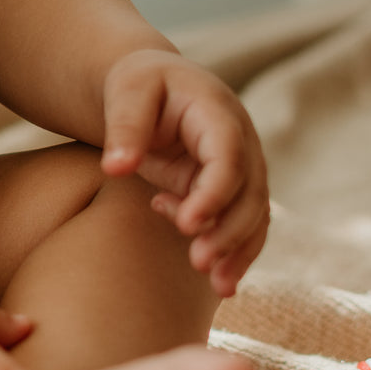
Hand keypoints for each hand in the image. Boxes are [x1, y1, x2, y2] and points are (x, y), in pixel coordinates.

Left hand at [99, 49, 269, 297]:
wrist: (152, 85)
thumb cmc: (138, 84)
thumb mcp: (127, 91)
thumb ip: (124, 126)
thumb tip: (115, 168)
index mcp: (218, 113)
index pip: (229, 157)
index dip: (214, 192)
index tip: (188, 224)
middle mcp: (241, 141)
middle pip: (250, 192)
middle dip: (229, 230)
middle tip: (198, 262)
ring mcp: (241, 167)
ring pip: (254, 214)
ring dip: (239, 250)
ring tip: (217, 285)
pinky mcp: (228, 190)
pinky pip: (243, 225)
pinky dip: (236, 253)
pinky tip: (218, 282)